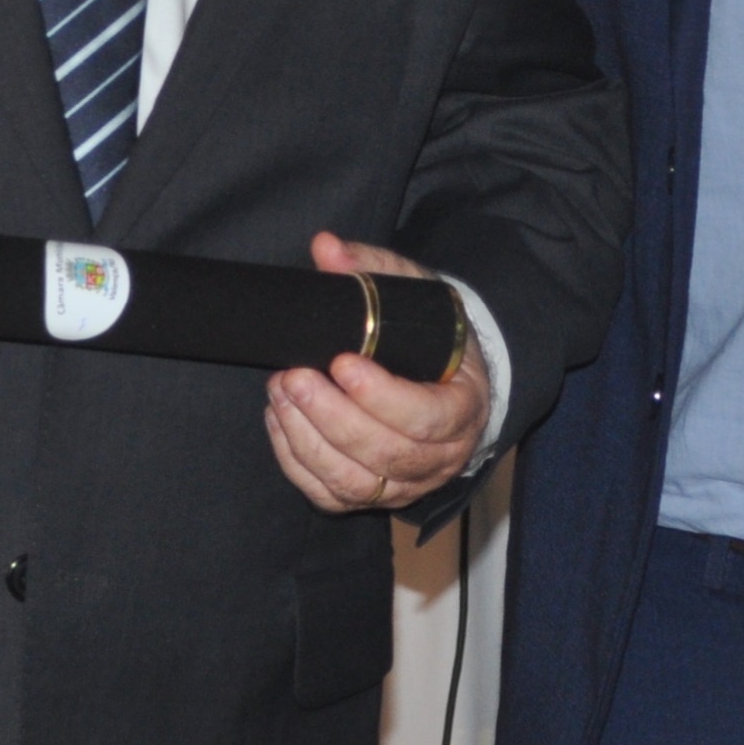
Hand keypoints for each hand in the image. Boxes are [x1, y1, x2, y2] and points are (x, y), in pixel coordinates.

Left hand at [263, 235, 492, 513]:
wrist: (446, 378)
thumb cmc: (432, 336)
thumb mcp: (416, 295)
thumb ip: (373, 269)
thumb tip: (326, 248)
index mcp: (464, 407)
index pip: (424, 416)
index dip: (380, 396)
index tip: (341, 362)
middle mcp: (441, 456)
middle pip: (385, 453)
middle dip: (332, 417)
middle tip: (295, 377)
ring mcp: (406, 483)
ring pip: (355, 482)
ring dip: (308, 440)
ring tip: (280, 393)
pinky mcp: (372, 496)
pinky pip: (331, 496)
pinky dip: (297, 463)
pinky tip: (280, 421)